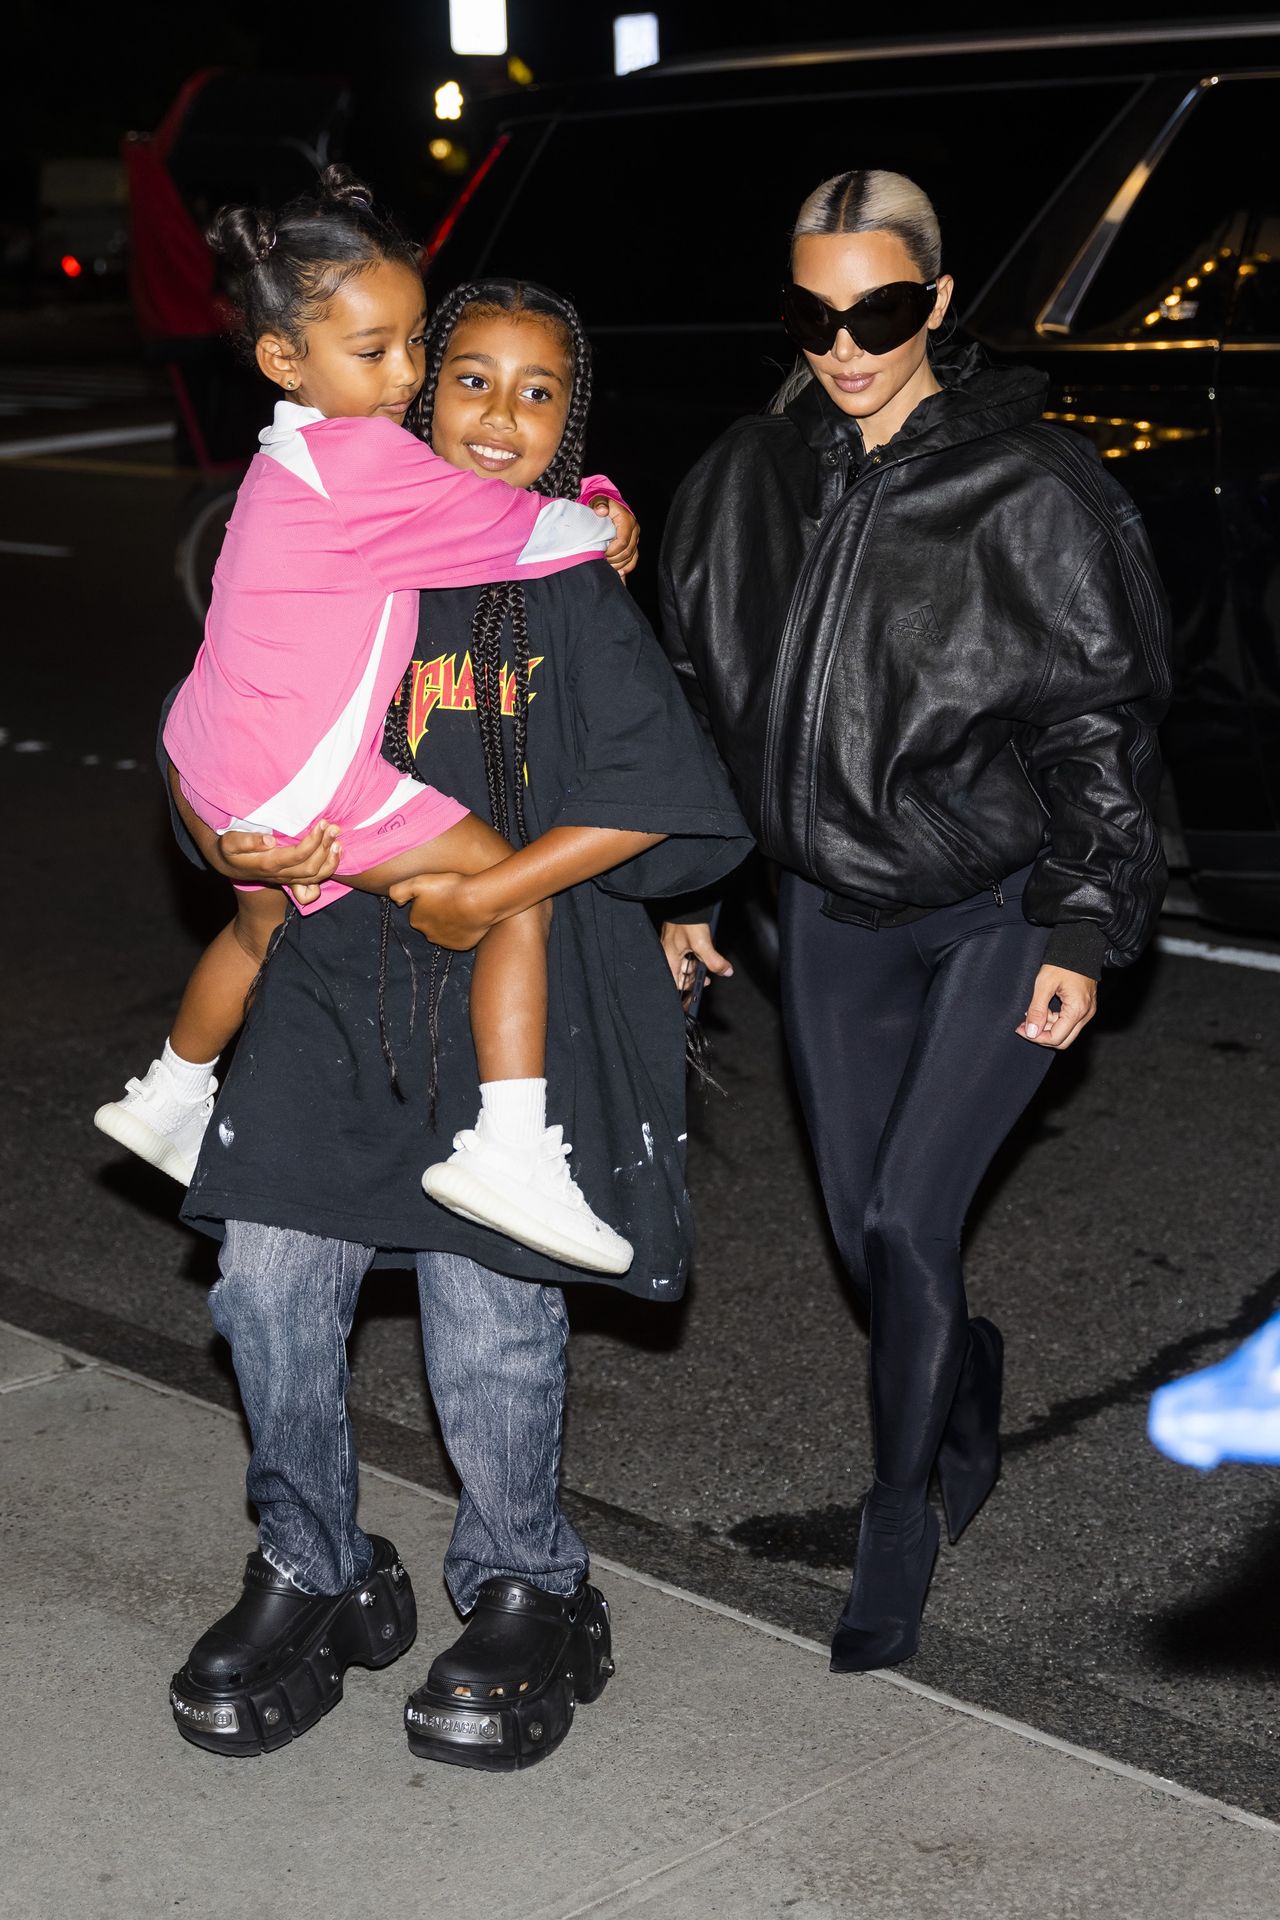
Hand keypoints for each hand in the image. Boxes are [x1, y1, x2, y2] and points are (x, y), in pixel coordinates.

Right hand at [169, 768, 340, 898]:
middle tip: (333, 828)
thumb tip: (270, 840)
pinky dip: (329, 868)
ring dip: (331, 860)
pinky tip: (335, 853)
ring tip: (338, 840)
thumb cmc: (230, 849)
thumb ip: (246, 841)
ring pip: (316, 877)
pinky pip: (315, 881)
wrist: (229, 865)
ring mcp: (288, 878)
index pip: (297, 856)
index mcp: (268, 864)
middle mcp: (281, 874)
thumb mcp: (229, 843)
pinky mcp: (293, 878)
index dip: (313, 841)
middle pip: (311, 867)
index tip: (322, 824)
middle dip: (325, 847)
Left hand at [389, 871, 494, 950]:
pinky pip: (460, 937)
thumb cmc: (449, 889)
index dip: (428, 901)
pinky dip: (463, 929)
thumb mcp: (418, 882)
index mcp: (416, 920)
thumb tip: (395, 901)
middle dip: (438, 914)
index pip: (418, 912)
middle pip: (431, 923)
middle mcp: (428, 935)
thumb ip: (399, 891)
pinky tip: (469, 917)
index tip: (439, 893)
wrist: (478, 901)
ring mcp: (446, 942)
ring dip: (450, 922)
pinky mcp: (462, 945)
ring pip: (445, 931)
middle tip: (450, 900)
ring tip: (461, 907)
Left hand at [590, 495, 638, 577]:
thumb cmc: (602, 504)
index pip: (622, 542)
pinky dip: (626, 568)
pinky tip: (618, 573)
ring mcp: (634, 539)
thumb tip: (601, 511)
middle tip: (601, 560)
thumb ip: (599, 504)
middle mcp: (634, 530)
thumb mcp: (598, 500)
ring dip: (618, 565)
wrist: (608, 505)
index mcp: (627, 520)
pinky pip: (633, 560)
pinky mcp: (633, 545)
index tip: (600, 553)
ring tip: (606, 566)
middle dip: (613, 559)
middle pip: (627, 552)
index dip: (611, 551)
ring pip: (630, 558)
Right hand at [660, 920, 733, 1001]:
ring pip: (685, 963)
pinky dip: (696, 955)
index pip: (675, 983)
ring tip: (708, 960)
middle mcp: (668, 955)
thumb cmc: (687, 921)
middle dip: (695, 975)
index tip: (699, 988)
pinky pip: (687, 953)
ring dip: (697, 965)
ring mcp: (673, 947)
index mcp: (669, 960)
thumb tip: (726, 971)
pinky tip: (704, 950)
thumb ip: (714, 961)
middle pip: (682, 974)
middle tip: (708, 975)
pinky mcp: (679, 939)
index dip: (687, 988)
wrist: (686, 902)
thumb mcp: (702, 944)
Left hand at [1016, 963, 1097, 1049]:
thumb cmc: (1063, 962)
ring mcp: (1087, 1012)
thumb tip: (1031, 1032)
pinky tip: (1043, 1010)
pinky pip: (1069, 1023)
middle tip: (1024, 1026)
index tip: (1021, 1029)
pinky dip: (1054, 1020)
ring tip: (1031, 1014)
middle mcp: (1086, 1015)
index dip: (1036, 1037)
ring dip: (1047, 1027)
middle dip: (1041, 1036)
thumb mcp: (1044, 984)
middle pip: (1063, 1040)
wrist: (1080, 947)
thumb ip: (1037, 1010)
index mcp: (1077, 1010)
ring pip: (1065, 1033)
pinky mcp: (1085, 1007)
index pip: (1056, 1038)